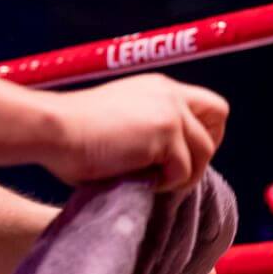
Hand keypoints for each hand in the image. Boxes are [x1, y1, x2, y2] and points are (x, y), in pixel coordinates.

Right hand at [40, 73, 229, 191]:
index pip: (208, 105)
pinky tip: (140, 182)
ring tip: (151, 182)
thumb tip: (169, 166)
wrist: (53, 130)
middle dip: (205, 150)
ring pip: (204, 152)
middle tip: (177, 173)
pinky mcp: (166, 133)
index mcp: (159, 88)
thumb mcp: (121, 121)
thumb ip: (149, 132)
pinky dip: (165, 185)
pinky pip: (183, 172)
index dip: (203, 133)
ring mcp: (170, 112)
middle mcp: (170, 94)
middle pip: (219, 119)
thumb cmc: (72, 135)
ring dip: (182, 176)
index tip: (181, 156)